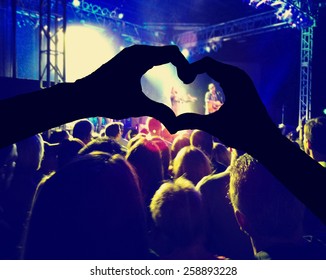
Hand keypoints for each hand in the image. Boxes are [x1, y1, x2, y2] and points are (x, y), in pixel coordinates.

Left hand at [74, 45, 194, 130]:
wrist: (82, 96)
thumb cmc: (108, 100)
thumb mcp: (138, 107)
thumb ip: (160, 113)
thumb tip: (176, 128)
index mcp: (141, 57)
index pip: (173, 53)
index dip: (185, 66)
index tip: (186, 82)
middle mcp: (137, 50)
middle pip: (168, 51)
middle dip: (180, 65)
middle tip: (185, 81)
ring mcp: (131, 54)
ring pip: (159, 53)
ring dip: (171, 64)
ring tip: (178, 78)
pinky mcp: (127, 59)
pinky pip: (150, 56)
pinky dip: (160, 64)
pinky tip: (162, 75)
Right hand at [175, 57, 276, 152]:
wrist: (266, 140)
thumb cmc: (243, 133)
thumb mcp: (214, 126)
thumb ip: (192, 122)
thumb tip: (171, 125)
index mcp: (233, 79)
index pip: (207, 63)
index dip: (191, 68)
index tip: (180, 79)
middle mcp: (238, 75)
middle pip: (211, 64)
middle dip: (195, 69)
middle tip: (181, 80)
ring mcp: (242, 80)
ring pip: (217, 69)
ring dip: (203, 73)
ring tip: (188, 81)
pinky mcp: (243, 87)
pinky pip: (223, 76)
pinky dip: (211, 78)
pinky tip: (204, 87)